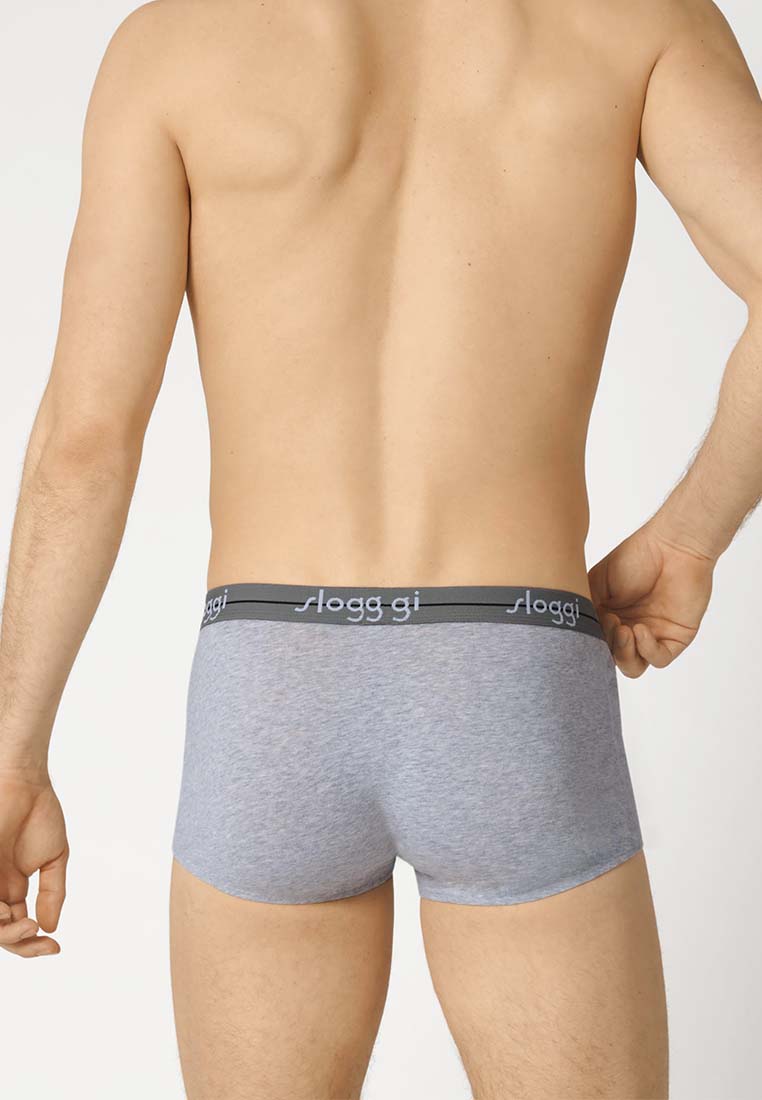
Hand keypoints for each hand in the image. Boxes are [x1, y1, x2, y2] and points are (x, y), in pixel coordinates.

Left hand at [0, 768, 68, 956]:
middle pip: (1, 932)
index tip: (55, 947)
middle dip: (19, 943)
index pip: (17, 927)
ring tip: (25, 924)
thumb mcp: (54, 858)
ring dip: (5, 934)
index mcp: (11, 888)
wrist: (24, 785)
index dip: (33, 944)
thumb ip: (53, 892)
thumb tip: (50, 927)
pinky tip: (8, 913)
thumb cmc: (39, 814)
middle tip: (36, 931)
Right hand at [588, 519, 715, 676]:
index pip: (594, 644)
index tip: (588, 625)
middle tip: (611, 622)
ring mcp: (651, 636)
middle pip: (611, 659)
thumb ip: (584, 608)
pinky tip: (641, 629)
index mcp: (607, 619)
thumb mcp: (596, 582)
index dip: (589, 642)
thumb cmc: (635, 557)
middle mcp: (628, 630)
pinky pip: (658, 659)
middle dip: (607, 646)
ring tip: (624, 629)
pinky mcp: (675, 638)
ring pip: (633, 666)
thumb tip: (574, 631)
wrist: (671, 546)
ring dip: (624, 654)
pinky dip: (647, 649)